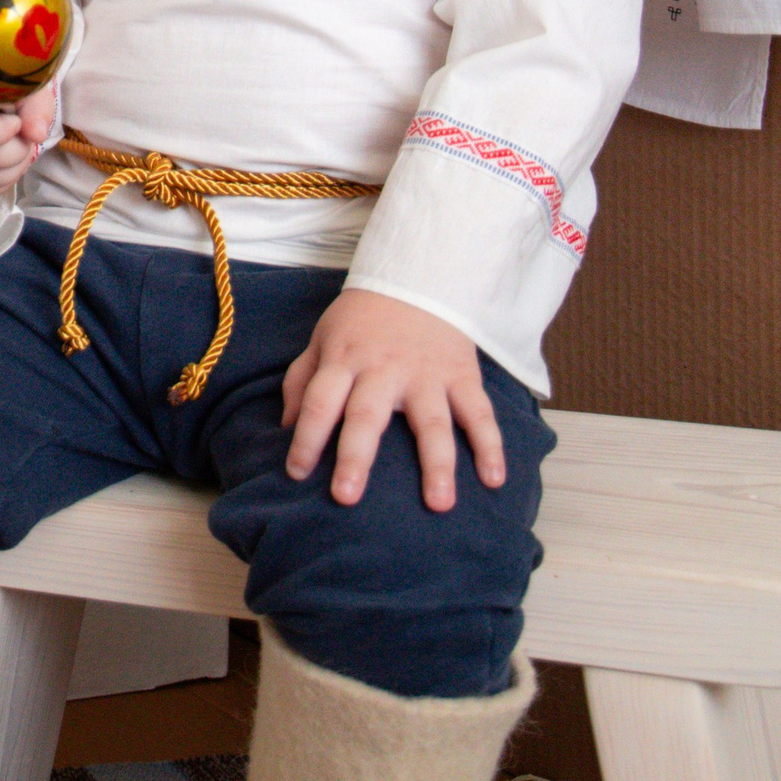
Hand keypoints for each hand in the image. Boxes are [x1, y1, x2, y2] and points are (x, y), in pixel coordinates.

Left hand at [281, 290, 505, 512]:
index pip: (320, 402)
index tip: (297, 474)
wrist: (419, 277)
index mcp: (344, 360)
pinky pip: (479, 413)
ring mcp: (427, 375)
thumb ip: (301, 380)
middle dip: (356, 458)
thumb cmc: (362, 320)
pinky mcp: (462, 376)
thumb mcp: (323, 338)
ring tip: (439, 504)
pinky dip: (491, 446)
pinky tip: (495, 479)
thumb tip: (286, 427)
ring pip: (432, 423)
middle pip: (367, 416)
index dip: (306, 439)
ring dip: (437, 464)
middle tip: (346, 497)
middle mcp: (384, 370)